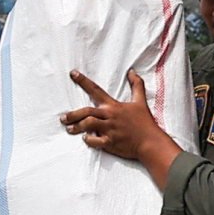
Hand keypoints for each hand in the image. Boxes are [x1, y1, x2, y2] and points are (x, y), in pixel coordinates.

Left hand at [62, 67, 178, 174]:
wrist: (150, 142)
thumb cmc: (145, 122)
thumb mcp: (140, 101)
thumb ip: (136, 85)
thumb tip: (132, 71)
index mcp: (114, 106)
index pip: (96, 90)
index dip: (83, 81)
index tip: (73, 74)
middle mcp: (109, 117)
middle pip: (86, 112)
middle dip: (72, 115)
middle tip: (63, 118)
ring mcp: (109, 130)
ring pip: (88, 125)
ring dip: (76, 127)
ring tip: (69, 129)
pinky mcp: (110, 143)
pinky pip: (94, 141)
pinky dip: (88, 140)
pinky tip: (85, 139)